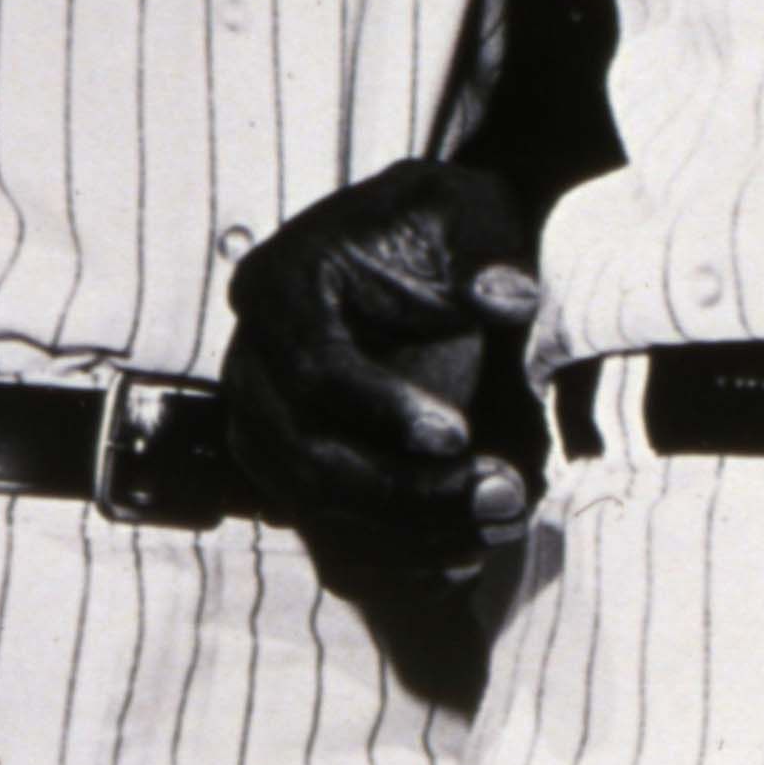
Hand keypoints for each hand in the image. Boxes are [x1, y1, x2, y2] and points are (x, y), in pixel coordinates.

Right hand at [223, 162, 543, 581]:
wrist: (417, 252)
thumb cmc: (438, 229)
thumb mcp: (467, 211)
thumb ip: (487, 250)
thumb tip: (510, 299)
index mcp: (281, 285)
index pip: (314, 367)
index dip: (383, 409)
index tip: (460, 433)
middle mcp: (253, 359)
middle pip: (304, 453)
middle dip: (404, 489)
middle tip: (501, 491)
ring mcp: (261, 418)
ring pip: (310, 501)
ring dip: (406, 529)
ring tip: (497, 520)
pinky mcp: (286, 462)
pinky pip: (321, 526)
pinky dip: (392, 551)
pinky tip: (465, 552)